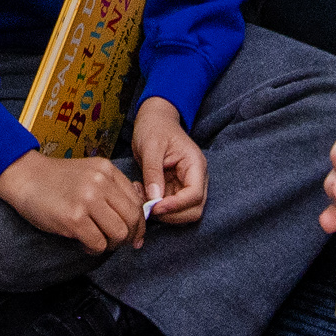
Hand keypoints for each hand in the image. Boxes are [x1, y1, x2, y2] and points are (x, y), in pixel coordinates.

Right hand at [0, 149, 145, 254]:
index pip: (137, 202)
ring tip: (98, 242)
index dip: (139, 224)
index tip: (134, 236)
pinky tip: (83, 243)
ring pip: (119, 233)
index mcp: (107, 170)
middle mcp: (101, 182)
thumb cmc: (55, 180)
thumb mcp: (89, 174)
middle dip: (129, 237)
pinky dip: (94, 249)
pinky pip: (98, 243)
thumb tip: (136, 217)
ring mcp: (87, 199)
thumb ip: (112, 189)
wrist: (24, 176)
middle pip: (132, 219)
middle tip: (117, 243)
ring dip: (111, 244)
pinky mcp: (73, 218)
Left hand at [130, 97, 205, 229]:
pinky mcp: (174, 189)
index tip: (155, 207)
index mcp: (195, 165)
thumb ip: (153, 172)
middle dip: (171, 214)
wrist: (153, 120)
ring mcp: (185, 185)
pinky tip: (141, 193)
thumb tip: (155, 199)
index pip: (195, 195)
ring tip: (141, 196)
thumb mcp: (151, 146)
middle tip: (148, 207)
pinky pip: (169, 207)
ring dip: (162, 213)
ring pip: (182, 213)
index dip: (177, 206)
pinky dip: (155, 206)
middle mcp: (195, 178)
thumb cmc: (154, 127)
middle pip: (194, 209)